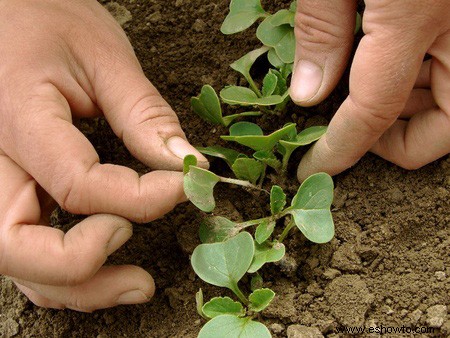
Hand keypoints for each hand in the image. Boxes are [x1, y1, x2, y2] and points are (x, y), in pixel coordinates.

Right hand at [0, 0, 205, 311]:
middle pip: (17, 246)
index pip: (79, 185)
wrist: (6, 13)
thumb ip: (144, 115)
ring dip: (76, 285)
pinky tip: (105, 263)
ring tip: (136, 283)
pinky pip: (24, 248)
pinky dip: (63, 271)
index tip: (185, 185)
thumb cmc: (46, 20)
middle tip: (145, 273)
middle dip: (86, 270)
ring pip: (17, 262)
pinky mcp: (4, 187)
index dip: (142, 199)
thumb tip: (187, 166)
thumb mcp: (103, 56)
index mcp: (16, 116)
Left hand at [290, 0, 449, 180]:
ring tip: (355, 96)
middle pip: (442, 123)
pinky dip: (420, 78)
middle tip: (346, 131)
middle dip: (395, 142)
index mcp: (414, 14)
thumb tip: (306, 94)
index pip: (375, 110)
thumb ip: (321, 28)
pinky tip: (378, 62)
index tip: (314, 166)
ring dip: (409, 109)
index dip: (341, 148)